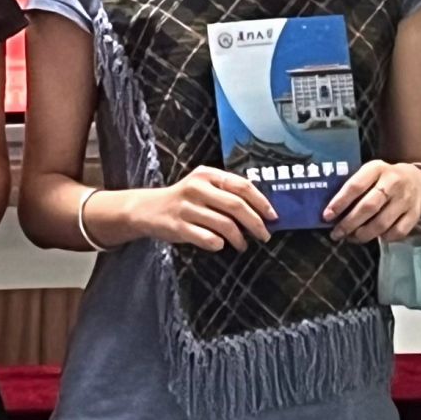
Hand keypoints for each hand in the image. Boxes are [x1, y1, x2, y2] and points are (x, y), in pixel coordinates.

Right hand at [123, 166, 276, 251]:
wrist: (147, 209)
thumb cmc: (184, 199)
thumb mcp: (203, 186)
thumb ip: (226, 192)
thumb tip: (260, 210)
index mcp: (207, 174)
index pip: (242, 186)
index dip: (261, 202)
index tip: (273, 216)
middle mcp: (197, 188)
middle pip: (236, 206)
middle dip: (256, 223)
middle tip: (265, 235)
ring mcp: (187, 208)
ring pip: (225, 225)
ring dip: (239, 238)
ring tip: (243, 245)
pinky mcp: (178, 226)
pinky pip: (208, 239)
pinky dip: (219, 244)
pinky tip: (220, 245)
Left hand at [322, 161, 420, 244]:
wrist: (420, 181)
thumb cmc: (386, 178)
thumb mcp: (371, 172)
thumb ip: (355, 185)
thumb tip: (331, 210)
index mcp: (377, 168)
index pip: (355, 186)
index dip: (339, 202)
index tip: (327, 216)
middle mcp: (393, 183)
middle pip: (368, 207)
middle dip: (349, 223)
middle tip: (336, 234)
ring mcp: (405, 199)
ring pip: (382, 223)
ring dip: (363, 234)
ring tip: (351, 238)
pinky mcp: (415, 214)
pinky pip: (398, 232)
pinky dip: (384, 238)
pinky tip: (375, 237)